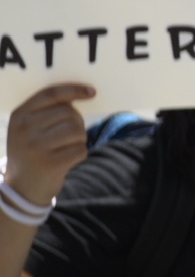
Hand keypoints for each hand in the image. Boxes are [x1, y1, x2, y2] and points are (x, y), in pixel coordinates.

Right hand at [4, 84, 94, 207]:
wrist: (22, 186)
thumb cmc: (33, 150)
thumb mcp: (29, 128)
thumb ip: (48, 109)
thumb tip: (84, 92)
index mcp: (19, 116)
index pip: (50, 94)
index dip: (74, 90)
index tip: (92, 92)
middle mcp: (24, 130)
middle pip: (69, 113)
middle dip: (77, 123)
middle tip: (67, 136)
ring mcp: (36, 147)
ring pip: (77, 131)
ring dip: (79, 139)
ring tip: (66, 148)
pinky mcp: (50, 164)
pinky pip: (80, 150)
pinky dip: (80, 154)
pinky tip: (67, 160)